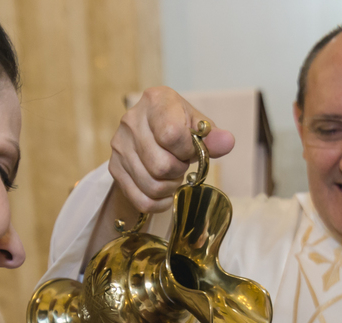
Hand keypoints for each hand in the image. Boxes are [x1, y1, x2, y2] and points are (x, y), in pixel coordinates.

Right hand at [109, 86, 234, 213]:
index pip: (171, 135)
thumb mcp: (198, 125)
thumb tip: (227, 142)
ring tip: (171, 173)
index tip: (191, 149)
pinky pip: (141, 201)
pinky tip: (164, 191)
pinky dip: (159, 202)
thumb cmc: (178, 126)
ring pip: (152, 186)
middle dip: (178, 171)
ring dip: (169, 186)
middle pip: (161, 166)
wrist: (150, 133)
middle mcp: (131, 120)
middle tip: (181, 163)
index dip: (188, 150)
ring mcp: (119, 146)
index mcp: (155, 101)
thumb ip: (212, 136)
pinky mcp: (114, 168)